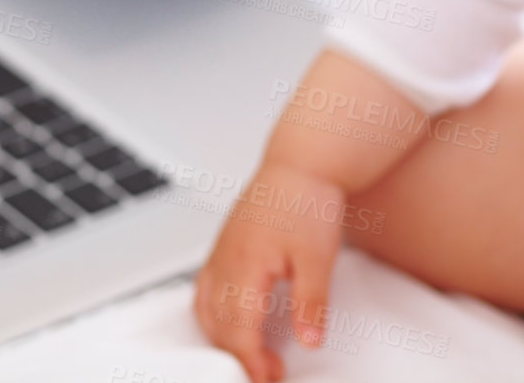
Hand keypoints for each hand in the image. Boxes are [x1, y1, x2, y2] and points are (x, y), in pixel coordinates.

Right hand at [192, 162, 350, 382]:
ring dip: (224, 339)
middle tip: (267, 374)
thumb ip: (311, 302)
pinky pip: (205, 289)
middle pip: (220, 326)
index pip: (239, 331)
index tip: (268, 379)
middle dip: (239, 357)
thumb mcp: (318, 257)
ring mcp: (221, 252)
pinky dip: (212, 315)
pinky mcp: (224, 246)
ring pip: (207, 309)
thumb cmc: (306, 199)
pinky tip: (227, 321)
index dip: (252, 362)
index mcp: (245, 266)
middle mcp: (225, 261)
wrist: (301, 164)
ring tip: (250, 355)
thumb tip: (309, 340)